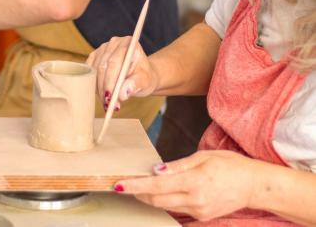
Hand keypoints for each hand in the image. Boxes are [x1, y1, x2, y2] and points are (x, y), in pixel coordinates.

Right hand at [86, 36, 158, 109]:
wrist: (140, 75)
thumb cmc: (144, 77)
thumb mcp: (145, 82)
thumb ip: (135, 85)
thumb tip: (122, 93)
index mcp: (128, 44)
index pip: (114, 62)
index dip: (111, 81)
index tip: (110, 98)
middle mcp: (114, 43)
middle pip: (103, 66)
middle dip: (104, 87)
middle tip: (108, 104)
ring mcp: (102, 49)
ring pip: (94, 70)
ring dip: (99, 88)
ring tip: (106, 103)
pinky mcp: (95, 56)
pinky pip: (90, 72)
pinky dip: (94, 84)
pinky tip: (101, 94)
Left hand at [114, 151, 258, 220]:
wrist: (254, 186)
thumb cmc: (230, 165)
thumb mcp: (203, 156)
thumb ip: (178, 165)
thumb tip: (156, 170)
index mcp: (195, 181)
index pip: (157, 185)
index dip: (135, 186)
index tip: (118, 184)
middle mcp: (195, 199)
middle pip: (156, 199)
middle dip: (137, 193)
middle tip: (124, 184)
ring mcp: (198, 210)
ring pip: (164, 205)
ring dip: (149, 197)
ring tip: (138, 187)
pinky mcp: (202, 216)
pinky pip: (177, 208)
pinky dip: (165, 200)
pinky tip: (161, 191)